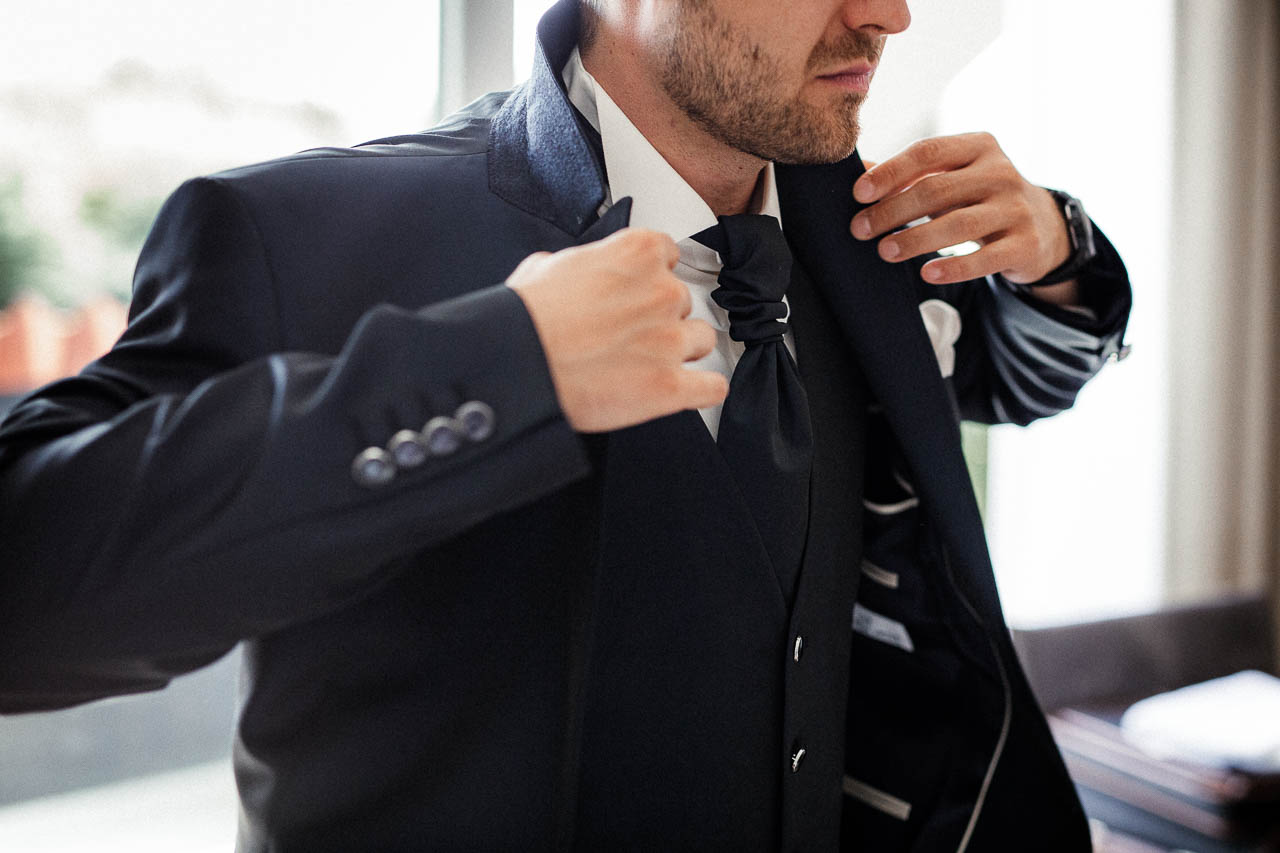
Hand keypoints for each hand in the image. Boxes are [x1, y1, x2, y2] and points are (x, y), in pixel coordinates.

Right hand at [506, 228, 727, 432]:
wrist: (521, 366)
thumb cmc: (526, 321)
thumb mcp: (544, 267)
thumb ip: (579, 264)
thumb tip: (572, 272)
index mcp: (637, 253)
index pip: (668, 255)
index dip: (650, 277)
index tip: (638, 292)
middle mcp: (663, 292)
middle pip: (683, 301)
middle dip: (660, 318)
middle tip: (628, 335)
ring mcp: (672, 340)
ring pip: (702, 339)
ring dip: (681, 351)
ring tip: (648, 363)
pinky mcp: (671, 386)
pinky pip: (712, 387)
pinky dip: (702, 390)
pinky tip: (686, 390)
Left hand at [850, 133, 1071, 286]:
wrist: (1042, 226)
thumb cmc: (980, 198)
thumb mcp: (952, 178)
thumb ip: (909, 175)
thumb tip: (857, 173)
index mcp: (978, 147)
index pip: (927, 152)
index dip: (890, 172)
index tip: (858, 193)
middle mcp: (1000, 172)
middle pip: (936, 189)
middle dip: (892, 210)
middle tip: (860, 229)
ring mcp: (1016, 208)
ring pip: (958, 224)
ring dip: (915, 239)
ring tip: (884, 251)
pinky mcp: (1025, 244)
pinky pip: (985, 258)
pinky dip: (954, 267)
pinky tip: (926, 273)